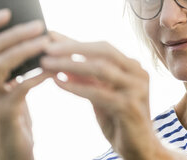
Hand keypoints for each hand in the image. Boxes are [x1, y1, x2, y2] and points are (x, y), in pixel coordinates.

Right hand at [0, 9, 50, 159]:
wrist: (14, 154)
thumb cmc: (16, 116)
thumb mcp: (8, 89)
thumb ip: (12, 68)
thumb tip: (32, 36)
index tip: (8, 11)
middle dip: (15, 34)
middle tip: (39, 25)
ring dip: (25, 50)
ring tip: (47, 42)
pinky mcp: (3, 115)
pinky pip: (18, 88)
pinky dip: (36, 75)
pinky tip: (52, 70)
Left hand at [40, 32, 163, 158]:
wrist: (140, 150)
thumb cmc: (120, 121)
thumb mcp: (101, 96)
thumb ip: (87, 79)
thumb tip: (63, 63)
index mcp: (132, 67)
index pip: (102, 47)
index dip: (76, 42)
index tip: (51, 37)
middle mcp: (138, 73)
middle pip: (104, 51)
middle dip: (73, 47)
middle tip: (46, 46)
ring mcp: (137, 89)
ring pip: (101, 69)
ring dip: (71, 64)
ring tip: (47, 63)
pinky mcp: (130, 107)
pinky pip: (98, 93)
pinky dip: (76, 86)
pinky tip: (58, 83)